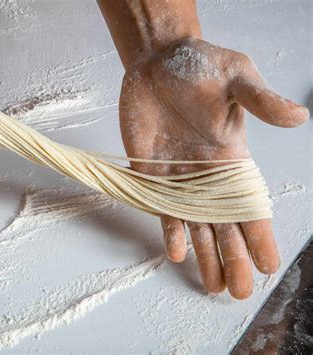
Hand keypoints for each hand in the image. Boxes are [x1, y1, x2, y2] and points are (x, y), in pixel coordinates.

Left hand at [119, 37, 308, 298]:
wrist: (158, 63)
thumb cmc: (201, 67)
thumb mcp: (237, 78)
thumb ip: (261, 101)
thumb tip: (299, 118)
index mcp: (232, 158)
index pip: (250, 205)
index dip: (259, 235)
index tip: (268, 265)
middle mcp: (206, 176)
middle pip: (223, 226)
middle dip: (232, 258)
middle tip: (239, 293)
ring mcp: (177, 177)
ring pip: (194, 225)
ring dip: (203, 255)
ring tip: (210, 286)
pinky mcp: (149, 172)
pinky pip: (160, 207)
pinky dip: (169, 230)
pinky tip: (177, 252)